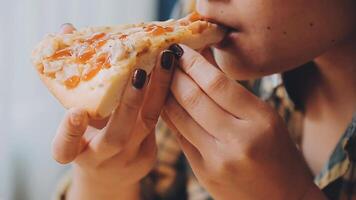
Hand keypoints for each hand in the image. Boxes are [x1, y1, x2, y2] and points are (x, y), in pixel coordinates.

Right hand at [51, 24, 176, 198]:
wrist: (108, 173)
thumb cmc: (88, 137)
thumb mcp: (76, 116)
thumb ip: (73, 78)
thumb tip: (67, 31)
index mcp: (75, 152)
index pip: (65, 148)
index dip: (69, 133)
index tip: (76, 112)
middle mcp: (101, 159)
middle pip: (116, 137)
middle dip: (129, 103)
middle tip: (139, 72)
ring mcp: (128, 160)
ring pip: (146, 126)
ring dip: (157, 91)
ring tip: (165, 61)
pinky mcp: (148, 156)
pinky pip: (159, 122)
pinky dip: (164, 95)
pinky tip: (172, 71)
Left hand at [162, 45, 325, 199]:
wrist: (280, 199)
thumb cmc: (278, 154)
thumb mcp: (265, 117)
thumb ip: (233, 92)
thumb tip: (202, 62)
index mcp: (260, 120)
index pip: (217, 84)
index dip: (194, 63)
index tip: (182, 50)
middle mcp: (238, 140)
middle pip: (193, 98)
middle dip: (175, 74)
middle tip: (167, 60)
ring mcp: (217, 159)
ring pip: (179, 117)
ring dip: (166, 93)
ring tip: (162, 78)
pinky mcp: (202, 172)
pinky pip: (179, 136)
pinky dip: (170, 116)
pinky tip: (166, 102)